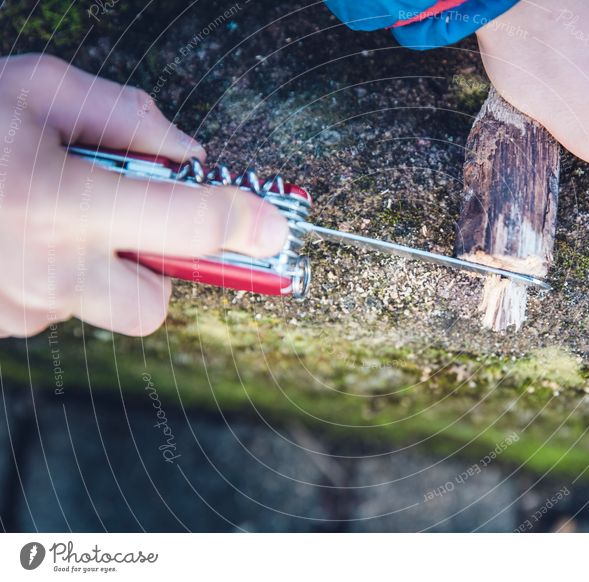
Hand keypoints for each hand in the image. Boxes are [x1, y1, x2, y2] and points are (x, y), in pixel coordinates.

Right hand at [0, 54, 287, 337]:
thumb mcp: (32, 88)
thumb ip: (123, 117)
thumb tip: (186, 152)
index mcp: (62, 204)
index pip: (191, 226)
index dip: (243, 225)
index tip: (271, 228)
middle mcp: (47, 270)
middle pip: (156, 301)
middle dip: (159, 268)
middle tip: (129, 222)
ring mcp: (18, 306)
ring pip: (101, 305)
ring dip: (97, 267)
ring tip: (46, 218)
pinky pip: (55, 307)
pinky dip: (54, 275)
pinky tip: (15, 236)